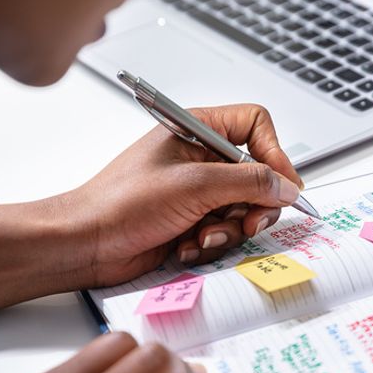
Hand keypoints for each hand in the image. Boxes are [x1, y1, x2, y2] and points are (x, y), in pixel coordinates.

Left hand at [71, 103, 304, 284]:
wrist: (87, 244)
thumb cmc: (120, 203)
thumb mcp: (194, 185)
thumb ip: (248, 182)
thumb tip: (285, 186)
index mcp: (197, 130)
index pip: (255, 125)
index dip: (274, 153)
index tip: (283, 185)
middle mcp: (200, 158)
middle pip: (256, 175)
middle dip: (254, 205)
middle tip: (247, 223)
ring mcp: (197, 192)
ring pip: (243, 209)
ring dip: (227, 230)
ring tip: (201, 236)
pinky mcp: (191, 221)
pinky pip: (223, 232)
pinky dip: (210, 243)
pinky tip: (185, 247)